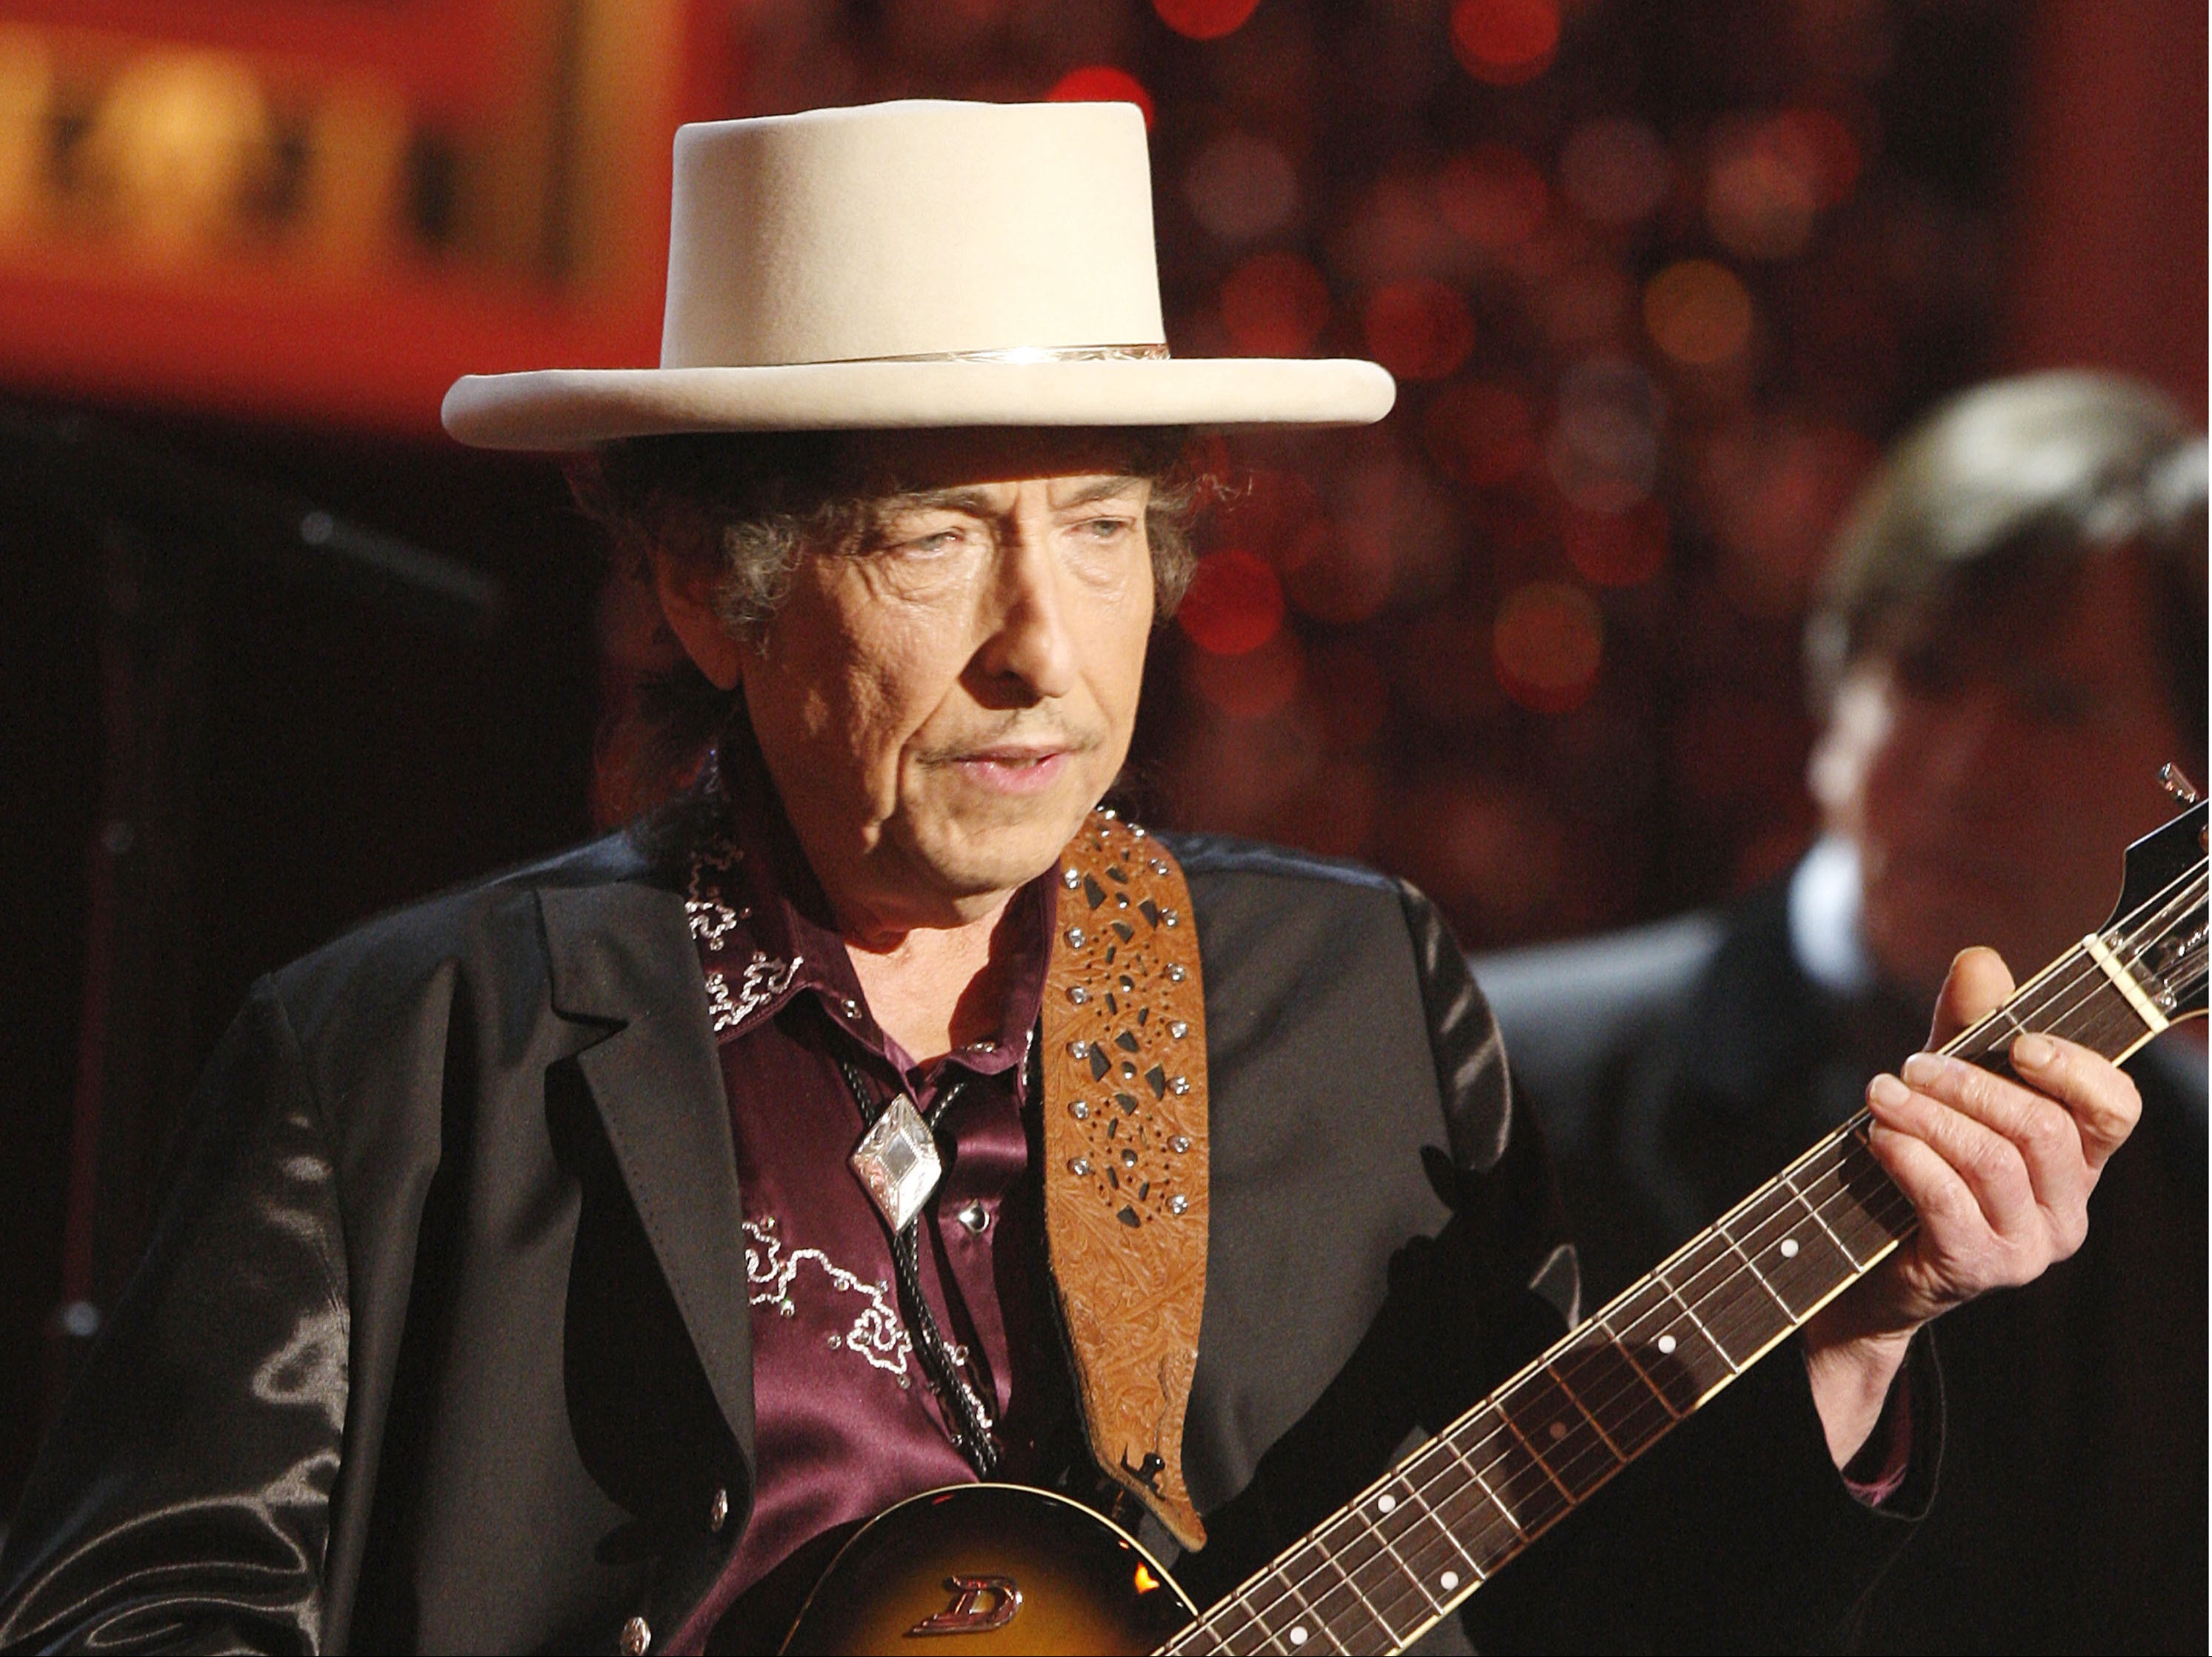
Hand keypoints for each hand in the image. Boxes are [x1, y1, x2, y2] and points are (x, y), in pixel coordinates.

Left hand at [1801, 946, 2143, 1466]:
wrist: (1865, 1265)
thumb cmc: (1917, 1164)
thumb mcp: (1944, 1091)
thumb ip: (1965, 1029)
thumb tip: (1980, 959)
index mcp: (2077, 1157)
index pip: (2115, 1107)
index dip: (2076, 1068)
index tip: (2021, 1041)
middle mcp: (2067, 1206)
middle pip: (2041, 1128)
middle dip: (1970, 1084)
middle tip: (1909, 1067)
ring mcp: (2028, 1245)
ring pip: (1993, 1160)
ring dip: (1928, 1116)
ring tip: (1879, 1094)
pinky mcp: (1977, 1268)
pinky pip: (1950, 1201)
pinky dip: (1908, 1158)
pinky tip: (1877, 1139)